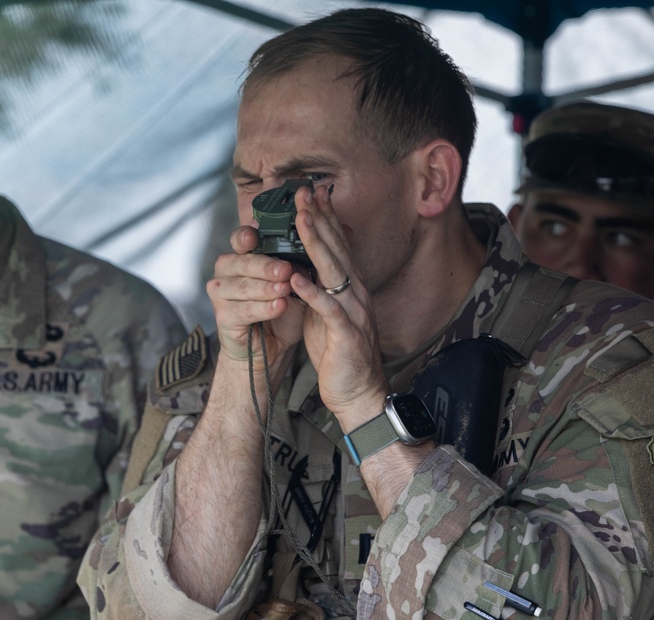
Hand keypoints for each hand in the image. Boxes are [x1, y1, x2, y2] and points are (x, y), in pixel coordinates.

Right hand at [207, 224, 307, 378]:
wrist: (272, 347)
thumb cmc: (282, 310)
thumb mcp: (295, 283)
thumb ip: (299, 263)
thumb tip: (319, 239)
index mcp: (242, 255)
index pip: (240, 239)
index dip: (247, 236)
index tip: (257, 235)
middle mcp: (226, 270)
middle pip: (243, 262)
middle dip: (266, 265)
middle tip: (286, 269)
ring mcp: (220, 293)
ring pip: (243, 286)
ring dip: (266, 287)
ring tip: (285, 289)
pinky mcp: (222, 316)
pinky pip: (244, 310)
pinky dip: (263, 308)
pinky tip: (279, 306)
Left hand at [288, 185, 386, 427]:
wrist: (357, 393)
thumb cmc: (337, 354)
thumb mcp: (323, 313)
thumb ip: (316, 289)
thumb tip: (298, 266)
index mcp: (349, 288)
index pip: (337, 245)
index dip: (324, 217)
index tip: (310, 192)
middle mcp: (355, 294)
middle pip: (336, 249)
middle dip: (319, 218)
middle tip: (304, 191)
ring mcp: (353, 313)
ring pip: (333, 271)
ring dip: (316, 244)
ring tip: (300, 219)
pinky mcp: (346, 335)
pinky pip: (328, 310)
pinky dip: (312, 293)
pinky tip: (296, 277)